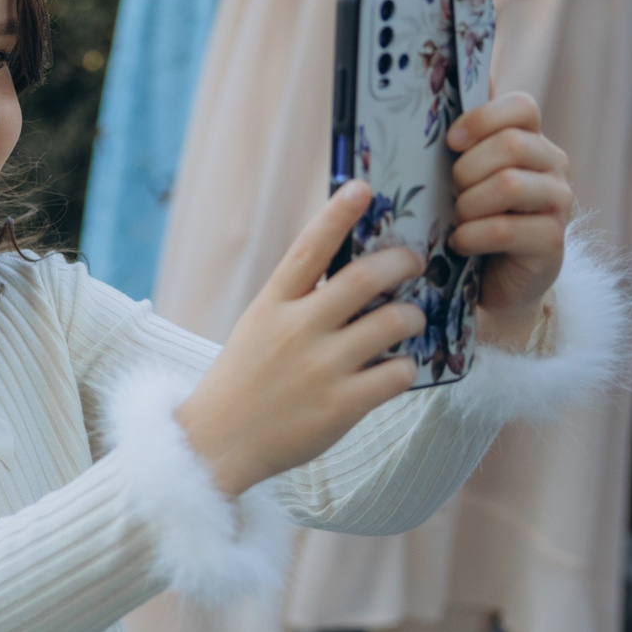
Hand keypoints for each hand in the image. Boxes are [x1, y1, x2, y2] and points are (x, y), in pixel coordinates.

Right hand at [174, 183, 428, 498]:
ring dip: (411, 316)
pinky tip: (396, 369)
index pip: (308, 249)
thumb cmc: (244, 379)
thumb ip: (297, 300)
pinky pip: (397, 373)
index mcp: (271, 306)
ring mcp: (321, 368)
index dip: (337, 215)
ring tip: (409, 320)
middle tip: (413, 260)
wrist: (219, 443)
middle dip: (399, 262)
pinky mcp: (341, 406)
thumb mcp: (258, 327)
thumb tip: (353, 270)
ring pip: (392, 323)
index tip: (362, 188)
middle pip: (363, 279)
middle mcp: (296, 331)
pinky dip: (405, 367)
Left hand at [445, 93, 572, 345]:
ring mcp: (558, 203)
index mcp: (533, 140)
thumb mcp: (463, 175)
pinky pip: (505, 229)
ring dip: (469, 203)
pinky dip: (472, 235)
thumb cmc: (473, 217)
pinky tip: (460, 242)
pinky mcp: (552, 241)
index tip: (451, 142)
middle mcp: (553, 166)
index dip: (482, 119)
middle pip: (513, 145)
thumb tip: (437, 85)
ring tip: (456, 219)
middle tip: (451, 192)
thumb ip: (460, 140)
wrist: (491, 279)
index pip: (522, 106)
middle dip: (467, 169)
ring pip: (510, 184)